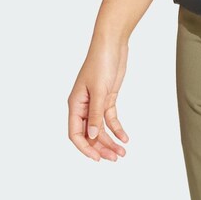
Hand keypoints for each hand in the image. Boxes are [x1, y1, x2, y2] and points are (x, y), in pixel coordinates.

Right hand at [68, 37, 129, 160]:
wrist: (113, 43)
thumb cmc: (101, 61)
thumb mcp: (99, 89)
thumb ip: (96, 113)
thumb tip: (93, 136)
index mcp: (75, 104)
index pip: (75, 133)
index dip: (85, 148)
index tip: (97, 158)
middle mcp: (84, 106)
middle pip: (90, 134)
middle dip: (101, 147)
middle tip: (115, 158)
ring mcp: (96, 103)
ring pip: (101, 128)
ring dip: (110, 141)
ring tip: (122, 152)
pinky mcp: (108, 97)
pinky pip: (110, 118)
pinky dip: (117, 128)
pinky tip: (124, 137)